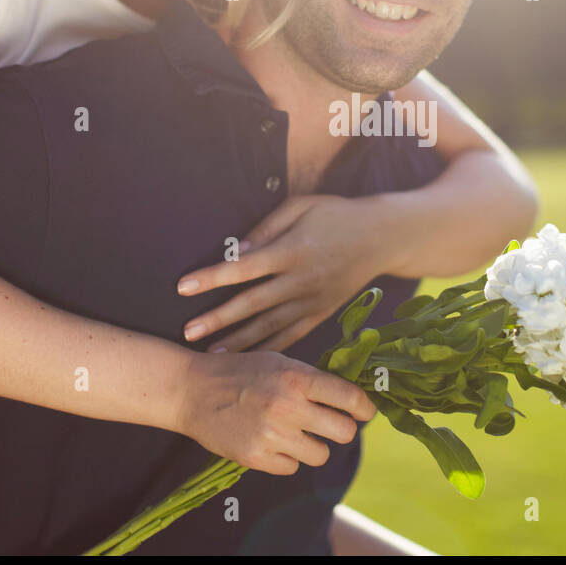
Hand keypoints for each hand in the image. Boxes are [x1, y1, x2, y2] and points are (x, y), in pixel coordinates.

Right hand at [176, 349, 374, 474]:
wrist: (192, 390)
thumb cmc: (241, 372)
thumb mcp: (279, 362)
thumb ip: (313, 379)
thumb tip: (353, 397)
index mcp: (296, 378)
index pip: (349, 398)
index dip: (364, 408)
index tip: (364, 412)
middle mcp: (287, 406)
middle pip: (344, 432)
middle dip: (342, 430)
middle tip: (330, 425)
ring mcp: (271, 435)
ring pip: (320, 454)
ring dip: (312, 446)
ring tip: (293, 432)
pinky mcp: (255, 457)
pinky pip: (292, 467)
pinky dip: (286, 458)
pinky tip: (271, 441)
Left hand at [177, 195, 397, 352]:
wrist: (382, 237)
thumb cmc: (336, 214)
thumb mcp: (302, 206)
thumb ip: (267, 227)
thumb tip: (237, 250)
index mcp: (293, 250)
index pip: (244, 267)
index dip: (212, 277)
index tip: (183, 287)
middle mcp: (301, 280)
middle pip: (252, 303)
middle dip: (217, 318)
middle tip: (187, 333)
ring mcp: (313, 301)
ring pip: (270, 326)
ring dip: (238, 341)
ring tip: (210, 355)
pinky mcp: (322, 313)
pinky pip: (291, 335)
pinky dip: (269, 348)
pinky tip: (248, 358)